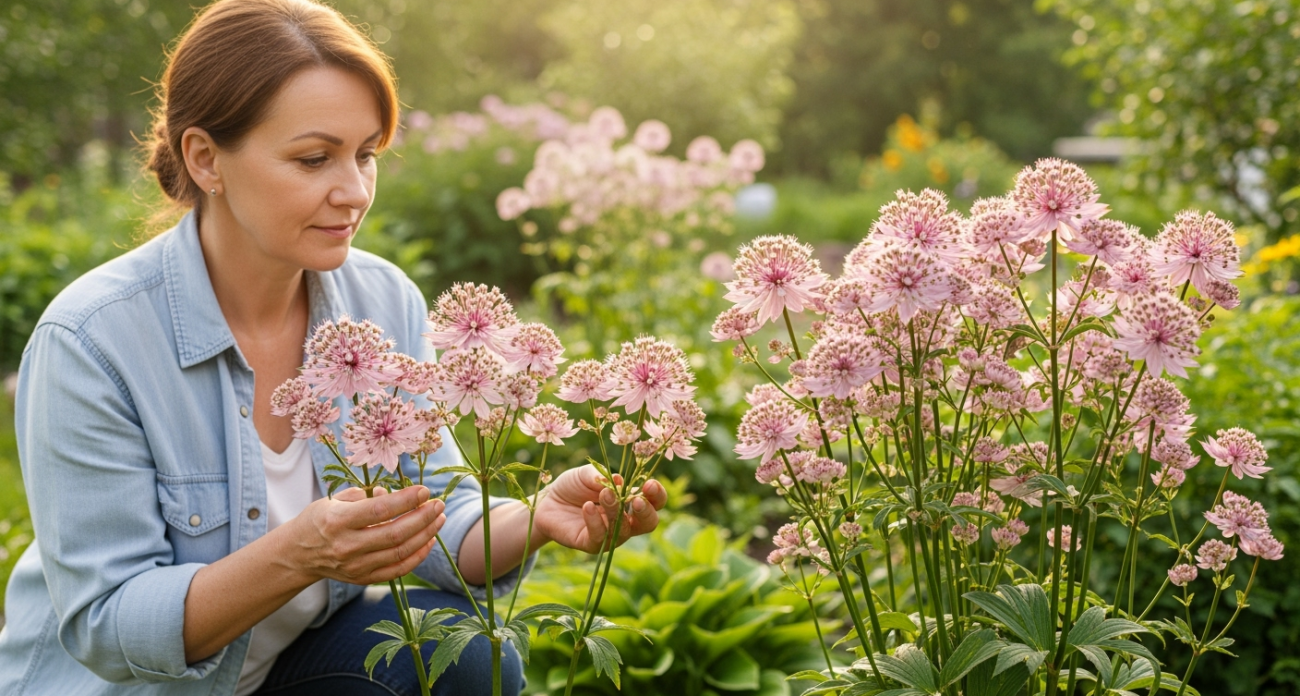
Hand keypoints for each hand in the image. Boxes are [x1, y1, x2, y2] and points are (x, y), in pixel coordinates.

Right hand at [289, 485, 445, 584]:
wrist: (298, 555)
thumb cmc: (319, 519)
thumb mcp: (333, 500)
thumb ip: (364, 495)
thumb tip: (392, 494)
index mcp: (338, 521)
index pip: (379, 510)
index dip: (406, 500)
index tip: (425, 490)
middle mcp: (347, 546)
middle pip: (395, 534)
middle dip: (423, 517)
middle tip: (439, 504)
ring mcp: (355, 566)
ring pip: (400, 552)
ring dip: (426, 535)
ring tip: (440, 519)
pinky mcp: (363, 579)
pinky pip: (397, 570)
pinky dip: (418, 556)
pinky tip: (429, 540)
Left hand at [533, 465, 667, 553]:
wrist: (547, 502)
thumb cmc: (572, 486)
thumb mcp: (586, 474)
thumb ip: (602, 475)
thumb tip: (619, 481)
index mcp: (630, 500)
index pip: (655, 502)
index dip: (657, 495)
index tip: (649, 484)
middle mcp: (625, 520)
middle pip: (649, 524)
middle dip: (647, 512)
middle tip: (638, 499)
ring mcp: (609, 535)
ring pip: (623, 530)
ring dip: (616, 511)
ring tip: (604, 493)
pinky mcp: (591, 544)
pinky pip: (599, 538)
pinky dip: (595, 522)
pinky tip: (587, 507)